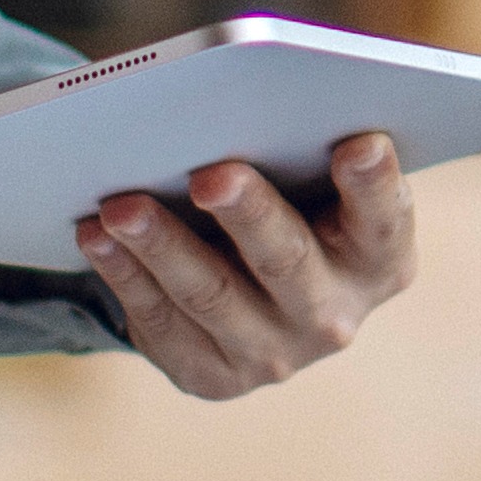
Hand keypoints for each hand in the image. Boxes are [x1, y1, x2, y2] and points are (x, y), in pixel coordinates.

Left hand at [73, 133, 411, 399]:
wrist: (260, 302)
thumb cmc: (292, 209)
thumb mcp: (316, 187)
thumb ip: (304, 151)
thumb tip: (239, 105)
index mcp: (379, 256)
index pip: (385, 217)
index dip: (374, 182)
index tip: (358, 142)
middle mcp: (334, 314)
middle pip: (287, 260)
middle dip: (249, 214)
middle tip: (211, 175)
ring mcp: (275, 354)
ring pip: (212, 294)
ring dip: (162, 246)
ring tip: (121, 207)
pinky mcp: (214, 376)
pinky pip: (162, 321)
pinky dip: (124, 274)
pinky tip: (95, 236)